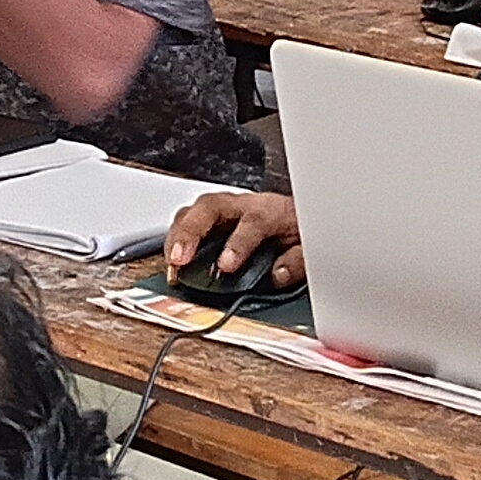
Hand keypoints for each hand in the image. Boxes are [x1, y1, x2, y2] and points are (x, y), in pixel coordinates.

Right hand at [161, 189, 304, 291]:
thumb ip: (297, 261)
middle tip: (181, 259)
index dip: (238, 243)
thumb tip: (278, 274)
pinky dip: (175, 240)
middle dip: (192, 232)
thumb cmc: (297, 231)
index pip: (253, 222)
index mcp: (270, 211)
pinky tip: (172, 260)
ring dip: (178, 237)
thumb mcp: (309, 247)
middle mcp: (241, 205)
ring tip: (172, 263)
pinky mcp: (208, 219)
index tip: (226, 265)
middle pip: (210, 207)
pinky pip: (186, 221)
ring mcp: (221, 209)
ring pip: (193, 212)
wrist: (296, 214)